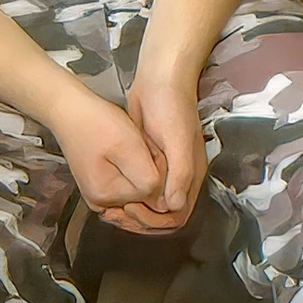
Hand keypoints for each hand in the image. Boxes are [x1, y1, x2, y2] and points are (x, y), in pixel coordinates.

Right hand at [53, 87, 168, 218]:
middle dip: (150, 170)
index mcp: (107, 195)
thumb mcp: (129, 147)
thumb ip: (147, 178)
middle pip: (144, 193)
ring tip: (132, 146)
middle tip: (140, 146)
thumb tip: (162, 202)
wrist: (70, 111)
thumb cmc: (96, 123)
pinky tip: (126, 151)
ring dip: (142, 168)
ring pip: (137, 187)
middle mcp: (100, 201)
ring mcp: (99, 194)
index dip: (157, 167)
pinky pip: (126, 182)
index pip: (152, 192)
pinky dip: (131, 168)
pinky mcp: (100, 184)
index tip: (146, 148)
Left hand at [116, 64, 210, 234]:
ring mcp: (162, 169)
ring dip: (133, 211)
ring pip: (149, 203)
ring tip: (111, 208)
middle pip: (163, 214)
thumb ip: (180, 174)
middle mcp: (178, 177)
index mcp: (191, 176)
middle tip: (117, 213)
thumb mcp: (177, 141)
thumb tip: (173, 207)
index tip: (132, 211)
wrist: (159, 81)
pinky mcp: (147, 161)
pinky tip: (112, 194)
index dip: (157, 221)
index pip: (178, 215)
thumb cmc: (172, 109)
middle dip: (142, 220)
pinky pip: (139, 188)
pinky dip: (128, 196)